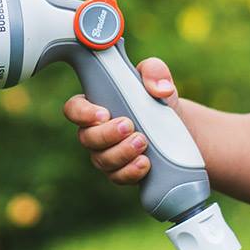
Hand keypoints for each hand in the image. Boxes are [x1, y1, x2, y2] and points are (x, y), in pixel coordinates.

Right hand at [62, 54, 177, 185]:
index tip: (103, 113)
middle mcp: (96, 132)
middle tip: (129, 125)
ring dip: (121, 153)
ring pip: (101, 160)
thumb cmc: (156, 99)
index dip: (82, 113)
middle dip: (107, 134)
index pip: (74, 109)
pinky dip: (130, 172)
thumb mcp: (157, 78)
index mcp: (95, 106)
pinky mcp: (121, 171)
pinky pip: (117, 177)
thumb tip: (161, 88)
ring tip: (143, 142)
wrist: (176, 127)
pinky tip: (145, 163)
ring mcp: (107, 154)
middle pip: (86, 138)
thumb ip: (154, 71)